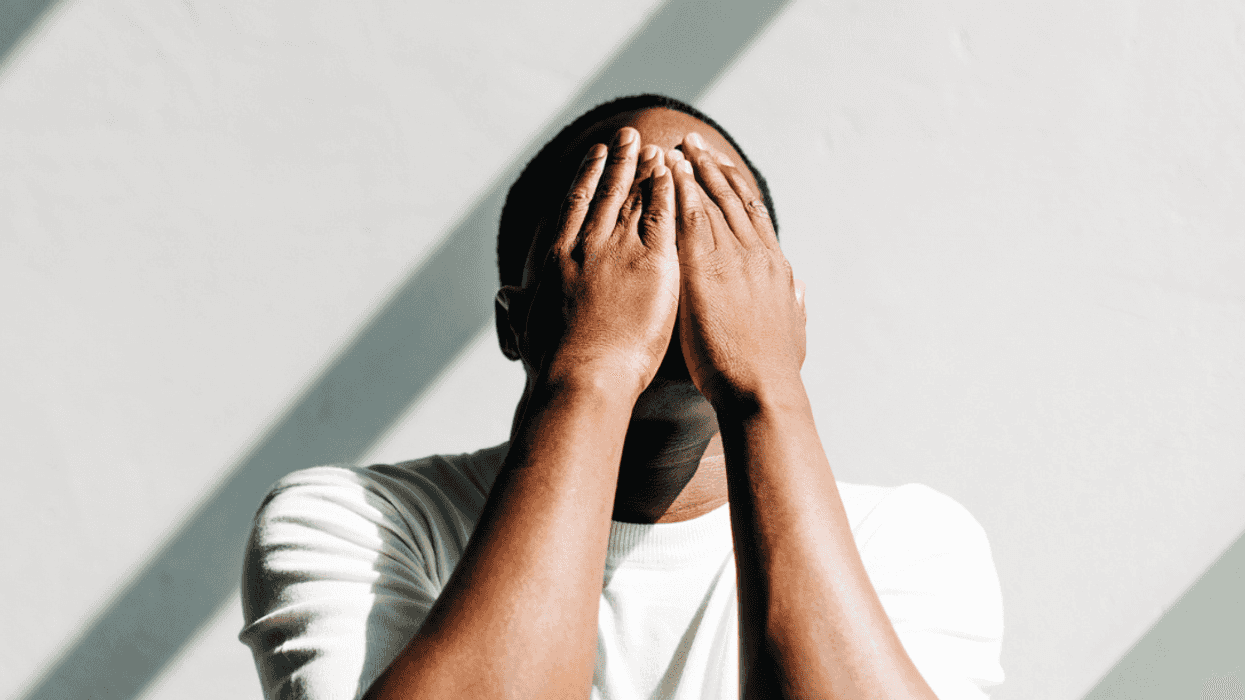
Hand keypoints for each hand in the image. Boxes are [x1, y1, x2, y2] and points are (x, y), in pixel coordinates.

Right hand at [503, 128, 678, 396]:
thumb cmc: (551, 364)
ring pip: (635, 197)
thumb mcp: (525, 329)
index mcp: (557, 258)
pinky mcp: (652, 263)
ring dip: (645, 168)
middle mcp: (585, 244)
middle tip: (628, 135)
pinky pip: (663, 216)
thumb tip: (508, 298)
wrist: (581, 377)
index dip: (586, 177)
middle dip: (618, 161)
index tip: (595, 156)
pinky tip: (674, 173)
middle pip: (606, 192)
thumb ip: (518, 307)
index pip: (574, 206)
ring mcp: (618, 250)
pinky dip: (667, 190)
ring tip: (655, 147)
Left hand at [666, 133, 806, 408]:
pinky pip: (691, 216)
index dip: (738, 190)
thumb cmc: (773, 372)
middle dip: (713, 168)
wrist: (761, 388)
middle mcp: (757, 254)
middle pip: (734, 198)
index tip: (724, 170)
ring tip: (678, 146)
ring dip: (694, 169)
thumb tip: (800, 288)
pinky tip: (668, 170)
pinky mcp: (706, 267)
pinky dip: (681, 188)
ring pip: (712, 199)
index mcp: (776, 268)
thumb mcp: (793, 332)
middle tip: (694, 144)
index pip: (755, 217)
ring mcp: (733, 257)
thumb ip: (795, 305)